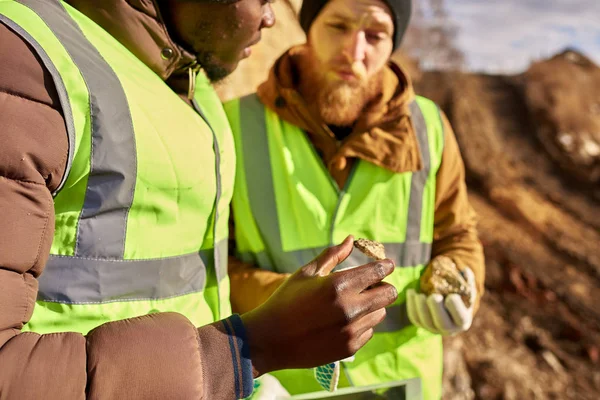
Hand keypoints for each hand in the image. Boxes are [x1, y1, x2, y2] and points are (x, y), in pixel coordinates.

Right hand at [241, 236, 397, 375]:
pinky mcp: (350, 348)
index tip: (385, 264)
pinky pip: (369, 331)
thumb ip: (332, 256)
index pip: (378, 272)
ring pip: (380, 313)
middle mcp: (350, 308)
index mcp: (339, 285)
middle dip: (382, 286)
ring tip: (351, 304)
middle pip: (389, 294)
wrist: (270, 340)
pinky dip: (362, 324)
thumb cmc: (286, 300)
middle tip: (369, 284)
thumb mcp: (307, 273)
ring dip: (371, 306)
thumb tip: (351, 240)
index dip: (385, 266)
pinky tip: (342, 322)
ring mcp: (351, 330)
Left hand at [406, 267, 475, 335]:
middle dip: (436, 310)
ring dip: (420, 308)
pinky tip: (411, 292)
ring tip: (418, 295)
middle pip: (442, 324)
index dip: (456, 309)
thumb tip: (465, 271)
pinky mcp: (421, 324)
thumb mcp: (466, 289)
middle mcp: (448, 329)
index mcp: (462, 321)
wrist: (446, 305)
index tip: (452, 296)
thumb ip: (467, 281)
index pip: (461, 318)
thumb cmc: (458, 295)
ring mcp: (433, 328)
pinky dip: (411, 305)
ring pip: (425, 322)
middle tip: (433, 297)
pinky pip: (415, 317)